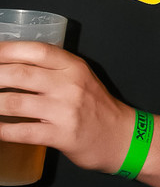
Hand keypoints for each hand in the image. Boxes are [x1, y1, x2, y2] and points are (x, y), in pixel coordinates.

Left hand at [0, 41, 134, 172]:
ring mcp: (65, 111)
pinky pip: (24, 131)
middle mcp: (69, 85)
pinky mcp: (62, 135)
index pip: (36, 50)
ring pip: (15, 102)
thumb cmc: (96, 107)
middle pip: (20, 74)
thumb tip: (11, 64)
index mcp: (73, 66)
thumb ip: (53, 69)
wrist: (121, 137)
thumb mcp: (80, 78)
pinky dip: (2, 130)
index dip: (8, 50)